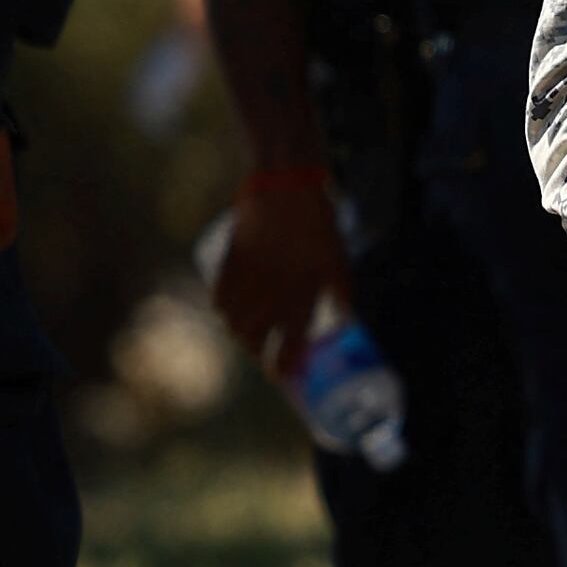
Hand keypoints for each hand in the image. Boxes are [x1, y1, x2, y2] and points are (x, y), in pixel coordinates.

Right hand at [210, 167, 347, 381]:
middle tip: (266, 354)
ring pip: (234, 323)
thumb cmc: (318, 225)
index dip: (287, 367)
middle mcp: (271, 296)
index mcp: (302, 297)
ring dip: (240, 333)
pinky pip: (218, 298)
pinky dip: (224, 309)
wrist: (284, 189)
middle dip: (260, 353)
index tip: (287, 377)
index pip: (291, 346)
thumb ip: (341, 293)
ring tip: (248, 335)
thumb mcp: (338, 261)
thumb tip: (348, 321)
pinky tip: (230, 310)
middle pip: (255, 340)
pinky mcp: (229, 265)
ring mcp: (247, 282)